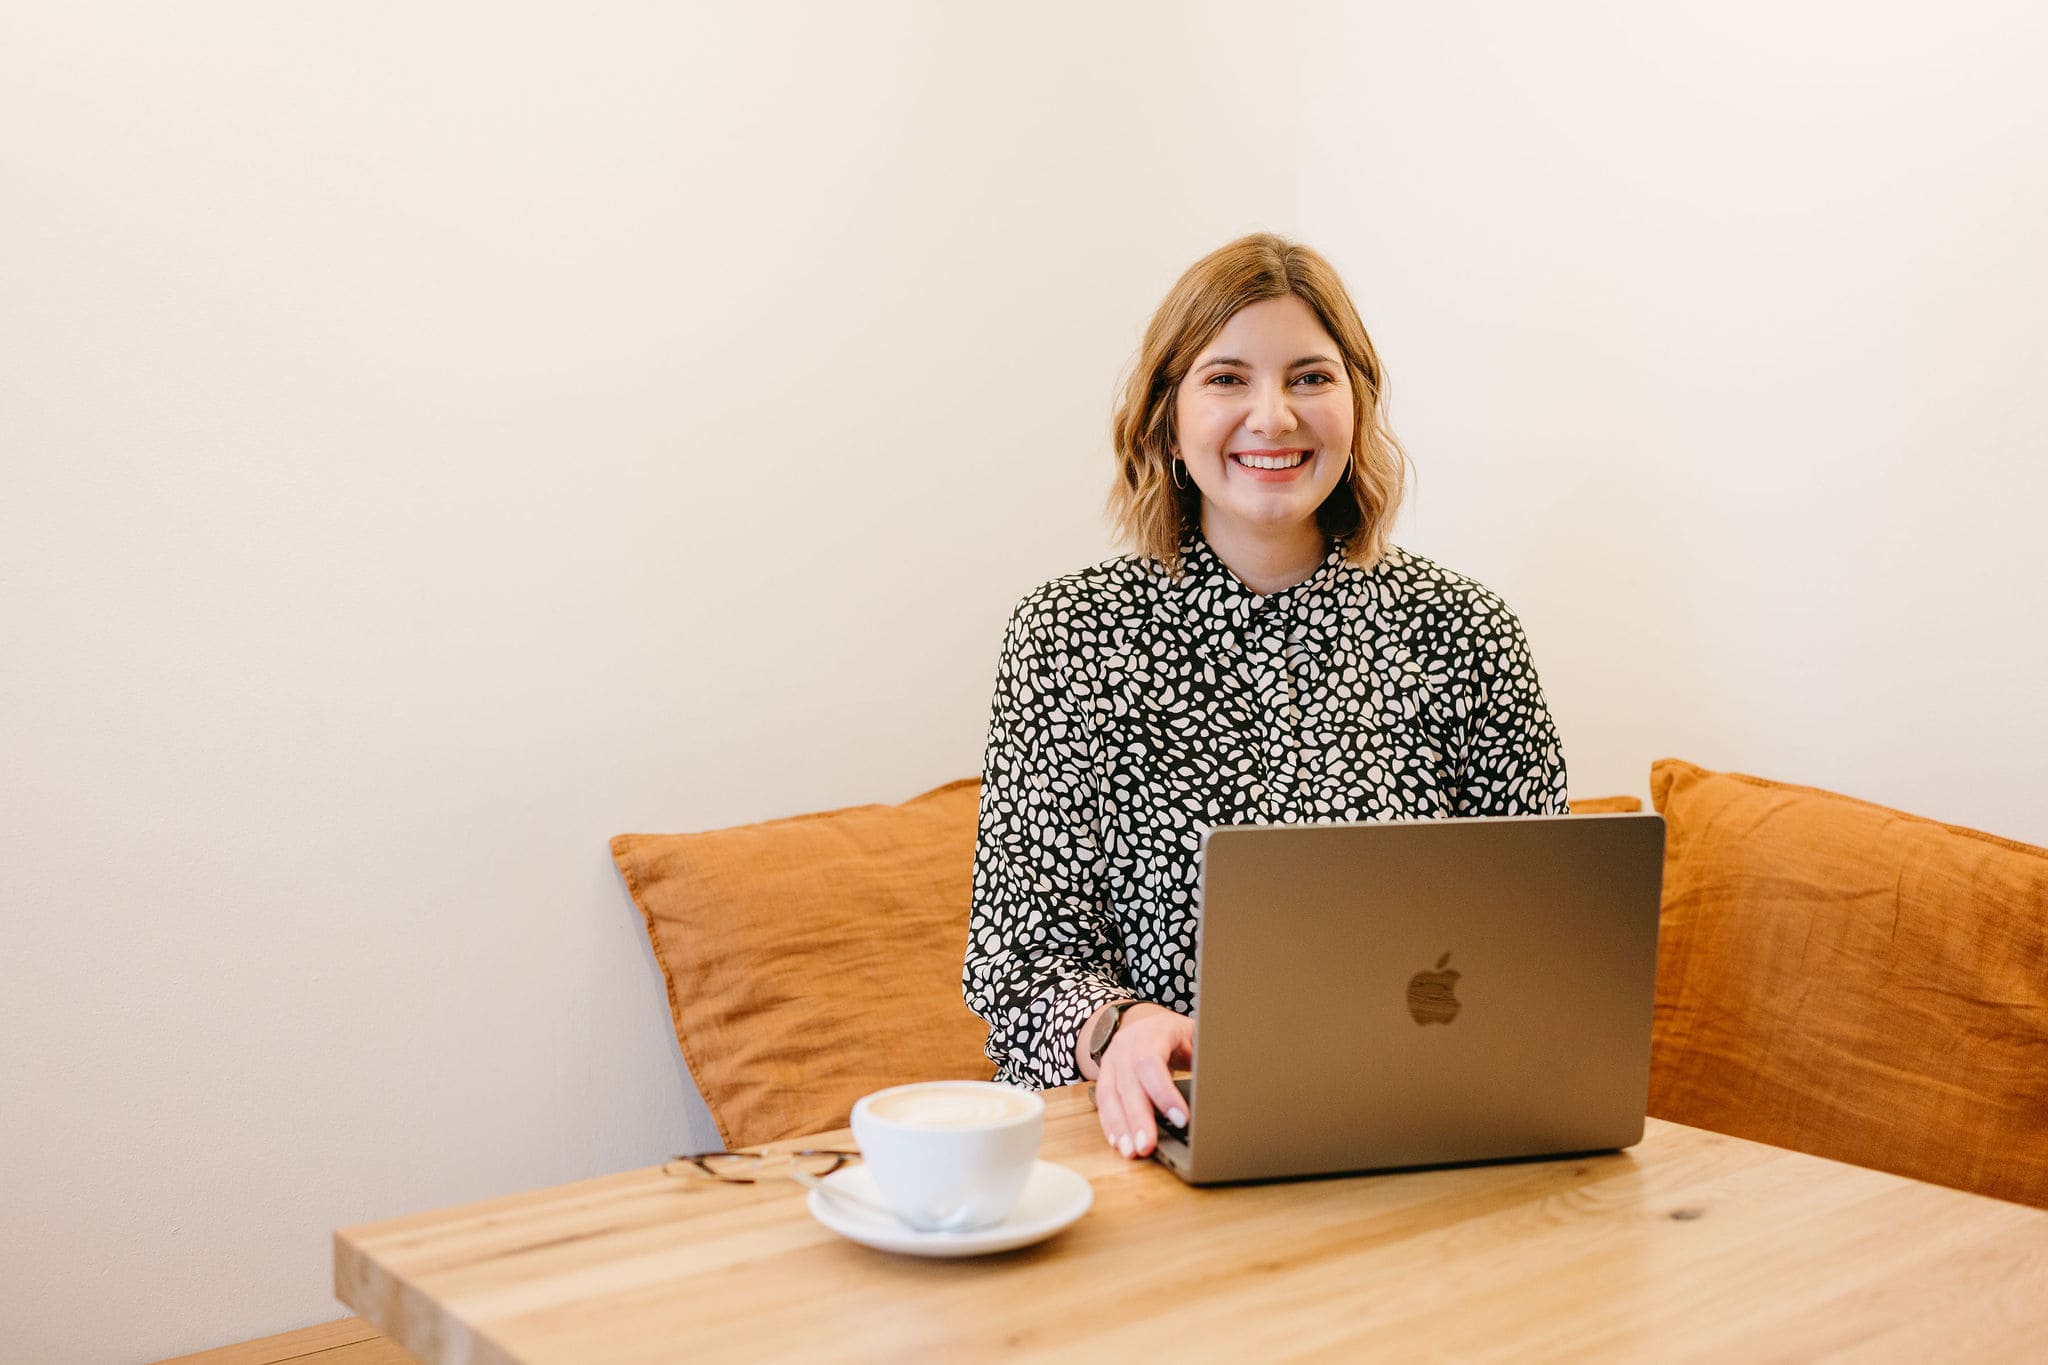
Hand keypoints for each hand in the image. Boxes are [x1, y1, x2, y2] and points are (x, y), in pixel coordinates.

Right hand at [1092, 1004, 1193, 1159]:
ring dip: (1121, 1126)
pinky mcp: (1104, 1075)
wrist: (1148, 1023)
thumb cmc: (1178, 1035)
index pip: (1151, 1062)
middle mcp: (1128, 1044)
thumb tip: (1227, 1076)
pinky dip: (1111, 1124)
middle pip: (1129, 1083)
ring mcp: (1112, 1059)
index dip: (1164, 1092)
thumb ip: (1205, 1056)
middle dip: (1139, 1118)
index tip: (1181, 1119)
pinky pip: (1103, 1101)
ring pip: (1110, 1094)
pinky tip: (1120, 1142)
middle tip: (1148, 1145)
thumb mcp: (1196, 1036)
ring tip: (1132, 1151)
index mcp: (1154, 1031)